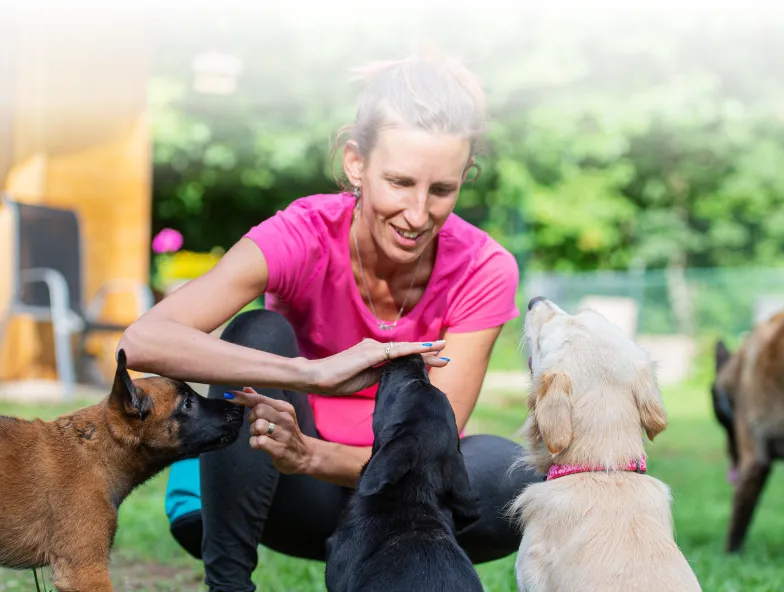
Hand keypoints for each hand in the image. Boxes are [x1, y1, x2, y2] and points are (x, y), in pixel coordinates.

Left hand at [225, 387, 311, 473]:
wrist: (303, 455)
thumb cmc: (286, 432)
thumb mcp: (278, 414)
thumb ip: (261, 401)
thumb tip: (245, 388)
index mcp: (284, 408)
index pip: (261, 399)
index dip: (243, 397)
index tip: (228, 395)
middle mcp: (285, 419)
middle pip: (259, 409)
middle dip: (251, 417)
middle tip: (256, 424)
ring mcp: (284, 435)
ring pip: (258, 426)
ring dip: (253, 432)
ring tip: (259, 435)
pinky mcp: (280, 450)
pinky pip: (259, 442)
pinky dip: (255, 443)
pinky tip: (260, 444)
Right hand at [306, 339, 448, 394]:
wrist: (315, 377)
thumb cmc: (336, 381)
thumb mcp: (364, 381)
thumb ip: (380, 376)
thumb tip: (395, 376)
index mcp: (373, 355)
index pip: (401, 357)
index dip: (419, 359)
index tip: (436, 362)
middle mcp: (374, 347)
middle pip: (406, 351)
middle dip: (427, 354)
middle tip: (446, 356)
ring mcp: (372, 348)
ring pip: (403, 350)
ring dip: (424, 351)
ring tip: (442, 351)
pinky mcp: (370, 353)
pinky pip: (395, 352)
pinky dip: (412, 351)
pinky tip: (425, 350)